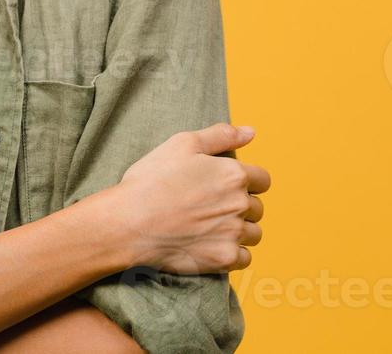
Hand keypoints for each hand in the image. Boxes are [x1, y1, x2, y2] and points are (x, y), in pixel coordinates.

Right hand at [110, 123, 269, 274]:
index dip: (247, 181)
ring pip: (253, 234)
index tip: (225, 187)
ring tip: (211, 227)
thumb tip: (251, 132)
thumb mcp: (183, 144)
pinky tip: (212, 245)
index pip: (262, 180)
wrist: (129, 222)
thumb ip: (221, 135)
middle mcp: (239, 204)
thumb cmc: (152, 180)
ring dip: (239, 231)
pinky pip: (244, 258)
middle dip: (240, 206)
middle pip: (257, 207)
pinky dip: (233, 253)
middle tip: (210, 207)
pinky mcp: (224, 259)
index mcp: (233, 174)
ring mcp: (233, 233)